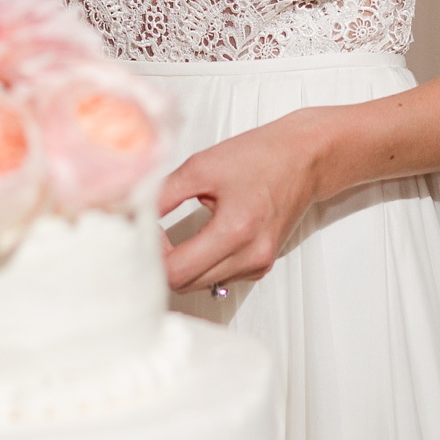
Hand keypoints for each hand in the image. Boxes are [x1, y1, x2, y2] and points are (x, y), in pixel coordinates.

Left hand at [159, 113, 335, 294]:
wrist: (305, 157)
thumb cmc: (260, 155)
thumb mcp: (203, 166)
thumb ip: (165, 194)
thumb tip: (134, 212)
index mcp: (235, 231)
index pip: (177, 271)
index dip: (152, 255)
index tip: (145, 231)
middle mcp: (250, 257)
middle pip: (187, 284)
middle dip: (164, 262)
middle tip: (152, 234)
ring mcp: (258, 265)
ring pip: (202, 283)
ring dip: (182, 266)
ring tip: (171, 237)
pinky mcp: (262, 265)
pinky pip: (221, 277)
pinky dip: (203, 264)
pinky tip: (198, 240)